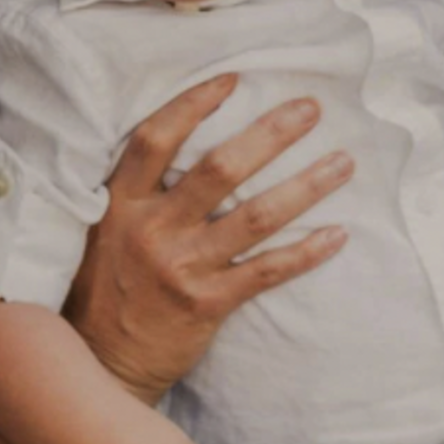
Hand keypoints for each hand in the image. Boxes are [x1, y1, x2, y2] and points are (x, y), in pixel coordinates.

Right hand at [65, 75, 352, 399]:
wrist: (100, 365)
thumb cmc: (105, 288)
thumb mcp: (102, 230)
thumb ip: (135, 191)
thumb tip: (185, 139)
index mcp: (120, 204)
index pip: (155, 140)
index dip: (193, 105)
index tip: (233, 78)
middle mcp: (151, 231)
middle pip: (219, 169)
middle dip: (270, 134)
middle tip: (311, 108)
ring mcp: (181, 268)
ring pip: (255, 217)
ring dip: (306, 186)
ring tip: (343, 162)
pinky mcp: (207, 304)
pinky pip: (268, 272)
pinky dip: (306, 252)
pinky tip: (338, 234)